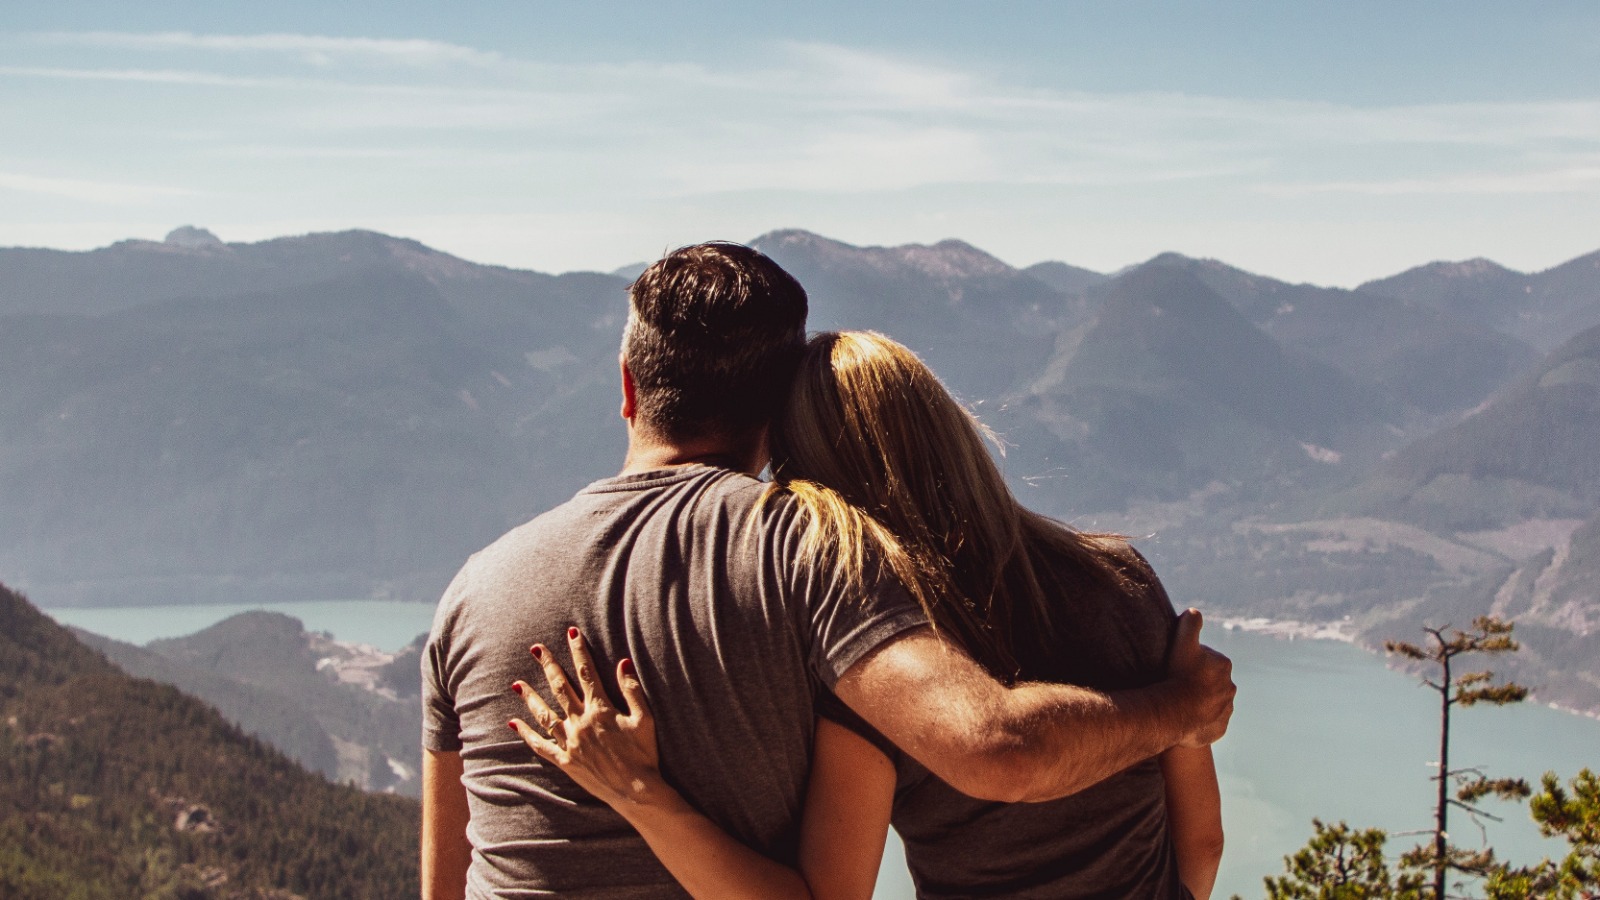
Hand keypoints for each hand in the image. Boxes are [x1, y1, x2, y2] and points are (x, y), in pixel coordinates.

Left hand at [508, 628, 668, 813]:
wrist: (636, 790)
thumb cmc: (644, 754)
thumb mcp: (644, 719)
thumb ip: (632, 690)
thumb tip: (623, 663)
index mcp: (601, 710)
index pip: (587, 673)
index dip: (579, 651)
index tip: (572, 633)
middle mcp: (580, 722)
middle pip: (560, 688)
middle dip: (548, 665)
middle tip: (536, 648)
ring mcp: (570, 742)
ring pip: (544, 715)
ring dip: (530, 697)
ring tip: (517, 684)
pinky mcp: (565, 761)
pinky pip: (540, 746)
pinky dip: (526, 734)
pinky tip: (514, 723)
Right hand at [1168, 609, 1234, 747]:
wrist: (1177, 711)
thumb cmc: (1180, 675)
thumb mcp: (1182, 643)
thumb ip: (1189, 624)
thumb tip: (1194, 611)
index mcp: (1223, 665)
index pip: (1206, 660)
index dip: (1190, 661)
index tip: (1177, 666)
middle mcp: (1229, 688)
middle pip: (1210, 682)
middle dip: (1197, 682)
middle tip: (1176, 684)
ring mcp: (1225, 710)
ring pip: (1211, 702)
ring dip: (1199, 702)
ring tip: (1179, 703)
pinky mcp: (1220, 728)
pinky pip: (1210, 722)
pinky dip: (1200, 721)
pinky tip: (1186, 719)